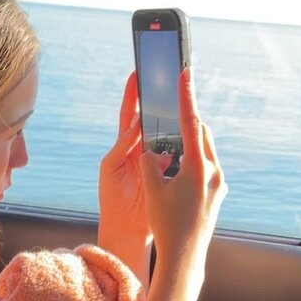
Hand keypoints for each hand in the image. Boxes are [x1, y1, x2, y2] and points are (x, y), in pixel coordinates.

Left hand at [98, 72, 169, 243]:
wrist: (125, 228)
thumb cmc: (112, 198)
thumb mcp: (110, 168)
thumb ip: (121, 146)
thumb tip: (136, 123)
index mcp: (125, 145)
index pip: (130, 113)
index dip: (133, 94)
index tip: (137, 72)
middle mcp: (143, 149)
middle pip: (153, 121)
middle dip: (159, 103)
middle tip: (167, 85)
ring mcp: (158, 161)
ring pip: (168, 137)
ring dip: (174, 125)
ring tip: (179, 108)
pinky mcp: (170, 173)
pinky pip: (180, 156)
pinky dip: (184, 147)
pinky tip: (190, 139)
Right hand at [139, 68, 226, 294]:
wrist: (185, 257)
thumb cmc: (166, 224)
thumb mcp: (152, 189)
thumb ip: (150, 162)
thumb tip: (150, 148)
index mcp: (198, 167)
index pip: (192, 123)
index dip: (186, 96)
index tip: (186, 73)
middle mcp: (214, 172)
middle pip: (202, 135)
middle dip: (186, 123)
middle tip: (171, 113)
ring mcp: (219, 184)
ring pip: (205, 151)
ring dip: (189, 144)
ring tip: (171, 145)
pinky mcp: (218, 194)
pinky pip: (206, 167)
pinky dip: (192, 160)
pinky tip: (179, 170)